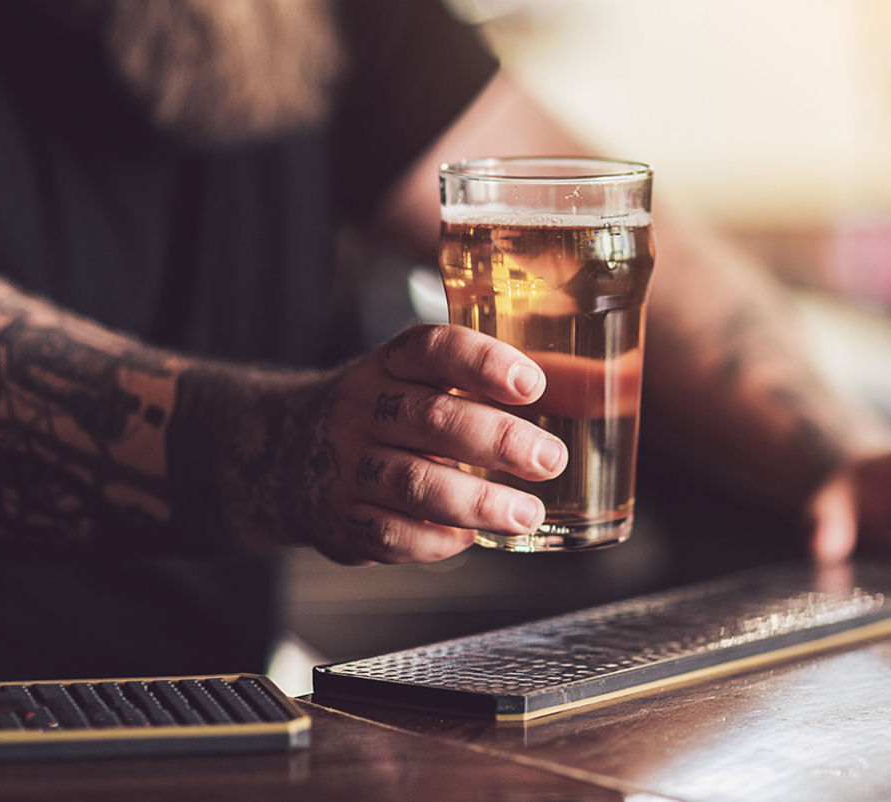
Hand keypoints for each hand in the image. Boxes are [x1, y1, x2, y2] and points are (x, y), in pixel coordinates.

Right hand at [302, 323, 564, 564]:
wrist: (283, 453)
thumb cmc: (387, 413)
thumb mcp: (428, 382)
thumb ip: (505, 384)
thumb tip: (607, 388)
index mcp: (390, 363)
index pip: (432, 349)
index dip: (483, 363)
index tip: (532, 383)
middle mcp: (363, 408)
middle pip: (432, 419)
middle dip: (498, 440)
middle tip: (550, 458)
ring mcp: (346, 465)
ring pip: (413, 483)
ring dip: (477, 502)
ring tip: (527, 513)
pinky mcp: (341, 518)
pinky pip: (391, 535)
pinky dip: (435, 541)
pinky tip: (469, 539)